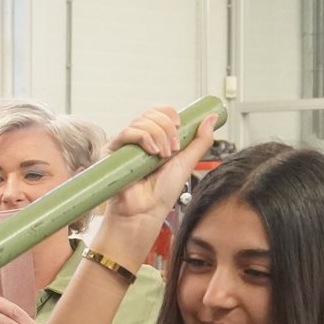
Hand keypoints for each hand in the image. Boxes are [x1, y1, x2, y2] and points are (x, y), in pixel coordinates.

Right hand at [101, 107, 220, 232]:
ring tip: (162, 156)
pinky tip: (151, 152)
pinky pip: (127, 132)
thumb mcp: (187, 161)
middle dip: (167, 128)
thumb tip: (211, 118)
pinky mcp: (112, 151)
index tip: (180, 127)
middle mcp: (139, 139)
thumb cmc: (163, 193)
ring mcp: (125, 144)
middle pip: (151, 114)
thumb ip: (201, 140)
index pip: (159, 112)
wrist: (147, 210)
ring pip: (141, 121)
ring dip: (158, 136)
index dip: (170, 114)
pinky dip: (143, 138)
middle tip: (173, 149)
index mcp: (155, 138)